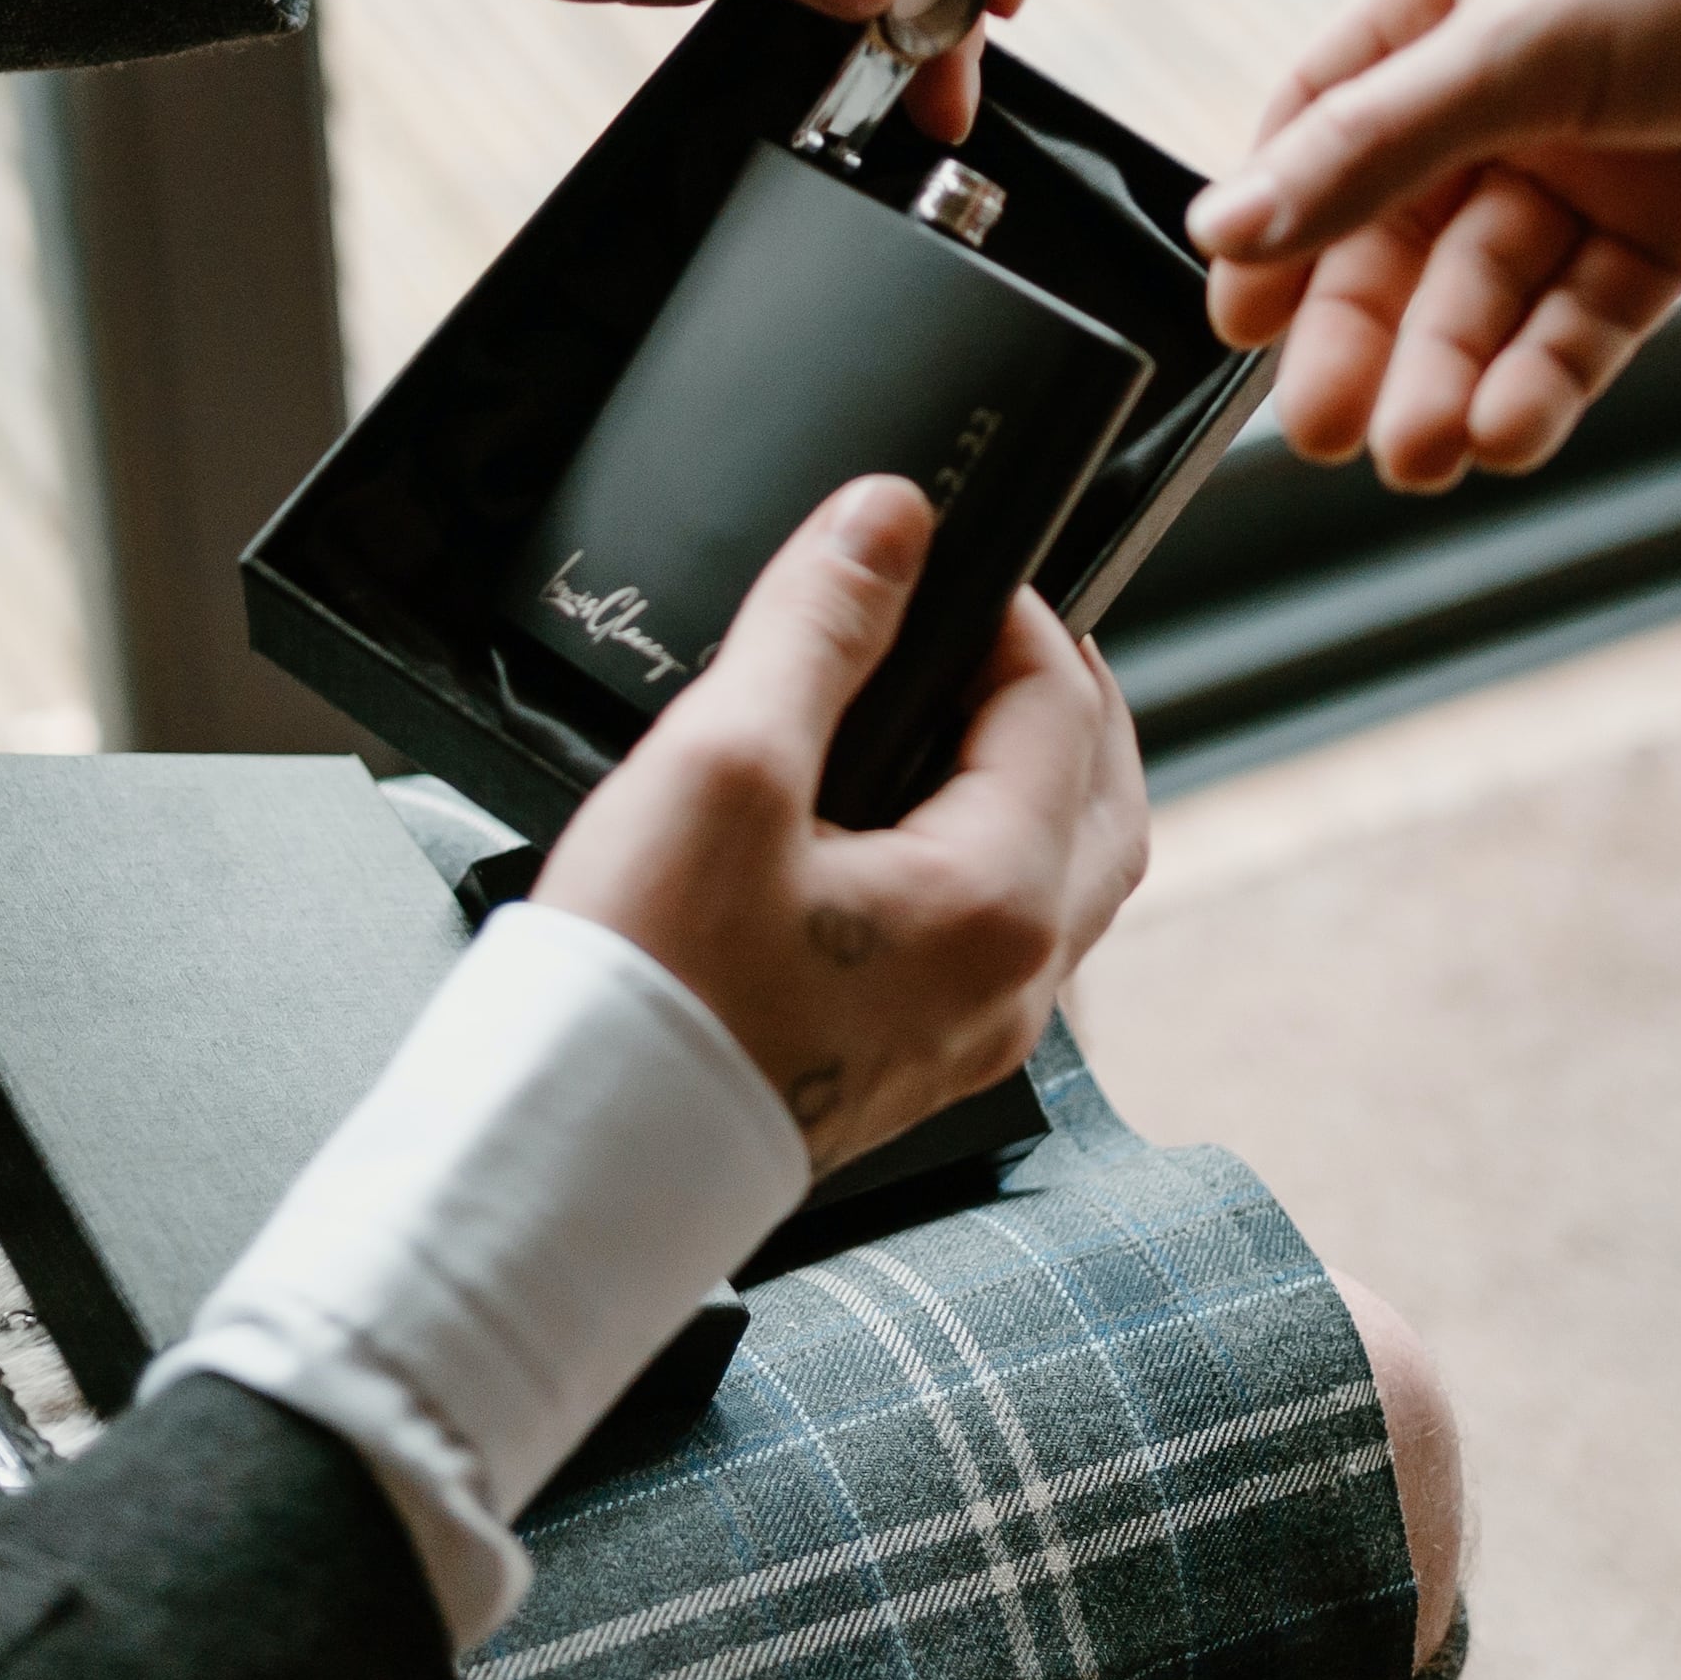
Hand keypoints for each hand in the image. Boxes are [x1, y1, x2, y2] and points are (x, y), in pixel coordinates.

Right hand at [536, 477, 1145, 1173]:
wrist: (576, 1161)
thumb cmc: (646, 986)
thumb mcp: (725, 763)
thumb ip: (820, 624)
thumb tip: (891, 518)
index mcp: (998, 901)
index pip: (1059, 704)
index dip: (1010, 608)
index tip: (935, 555)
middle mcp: (1015, 982)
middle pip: (1104, 799)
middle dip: (1060, 695)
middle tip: (989, 623)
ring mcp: (971, 1036)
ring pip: (1064, 877)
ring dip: (1036, 779)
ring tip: (949, 710)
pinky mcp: (910, 1065)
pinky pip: (997, 939)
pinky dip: (984, 855)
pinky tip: (897, 826)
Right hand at [1187, 0, 1680, 490]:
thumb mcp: (1525, 42)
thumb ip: (1373, 145)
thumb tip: (1228, 226)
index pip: (1325, 122)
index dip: (1280, 224)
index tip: (1238, 322)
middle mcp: (1513, 79)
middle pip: (1404, 231)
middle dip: (1366, 335)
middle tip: (1327, 431)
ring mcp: (1599, 158)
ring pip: (1494, 291)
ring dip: (1452, 373)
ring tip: (1422, 454)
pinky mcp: (1679, 227)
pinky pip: (1586, 317)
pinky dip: (1546, 377)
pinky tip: (1509, 431)